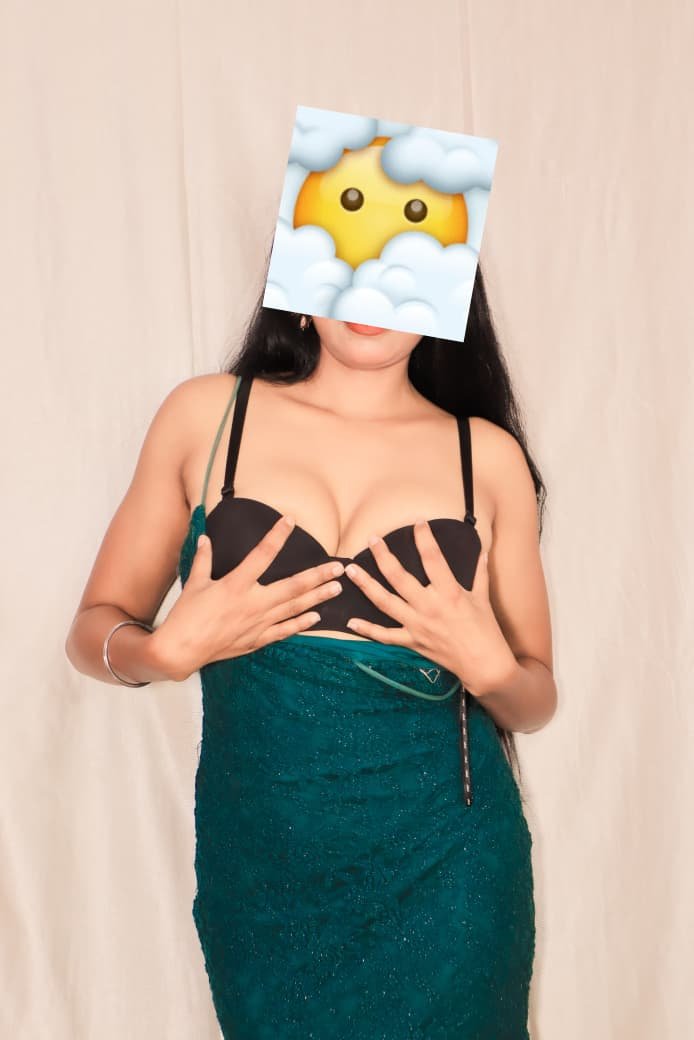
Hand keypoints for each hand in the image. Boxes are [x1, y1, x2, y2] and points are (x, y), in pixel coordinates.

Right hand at [152, 515, 343, 680]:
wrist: (180, 651)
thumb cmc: (185, 616)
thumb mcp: (193, 584)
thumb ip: (203, 559)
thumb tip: (205, 537)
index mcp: (236, 585)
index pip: (262, 554)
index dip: (277, 535)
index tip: (290, 520)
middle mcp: (252, 604)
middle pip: (292, 587)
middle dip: (318, 576)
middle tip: (339, 568)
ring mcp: (257, 623)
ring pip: (294, 608)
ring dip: (317, 598)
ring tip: (336, 589)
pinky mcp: (256, 639)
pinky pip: (284, 631)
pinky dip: (300, 624)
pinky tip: (316, 618)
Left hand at [342, 519, 516, 698]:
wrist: (483, 665)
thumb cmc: (486, 631)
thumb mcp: (483, 598)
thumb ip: (479, 573)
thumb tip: (482, 551)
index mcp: (450, 593)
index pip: (433, 559)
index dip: (424, 538)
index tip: (418, 523)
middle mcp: (429, 607)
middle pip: (399, 578)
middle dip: (383, 556)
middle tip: (372, 539)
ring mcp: (417, 625)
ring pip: (385, 602)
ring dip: (366, 585)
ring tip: (350, 570)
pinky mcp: (412, 642)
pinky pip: (385, 635)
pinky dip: (367, 629)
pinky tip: (351, 621)